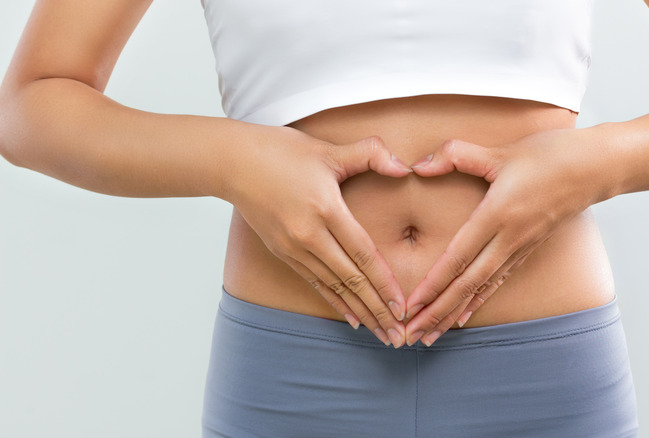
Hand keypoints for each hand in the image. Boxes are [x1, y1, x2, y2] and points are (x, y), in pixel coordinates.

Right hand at [226, 126, 411, 347]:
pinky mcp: (283, 253)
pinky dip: (336, 302)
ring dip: (360, 312)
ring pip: (334, 288)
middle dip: (378, 310)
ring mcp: (293, 248)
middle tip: (399, 337)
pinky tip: (352, 319)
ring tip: (382, 334)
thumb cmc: (281, 151)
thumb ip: (371, 153)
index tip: (403, 307)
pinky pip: (315, 283)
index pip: (362, 254)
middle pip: (351, 280)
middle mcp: (309, 236)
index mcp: (325, 209)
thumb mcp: (328, 149)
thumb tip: (405, 166)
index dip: (385, 283)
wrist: (231, 163)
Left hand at [404, 128, 613, 345]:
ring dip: (454, 313)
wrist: (599, 166)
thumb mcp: (501, 151)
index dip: (433, 284)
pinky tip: (464, 315)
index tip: (412, 306)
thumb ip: (456, 155)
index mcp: (498, 215)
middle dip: (437, 312)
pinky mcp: (529, 248)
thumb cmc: (552, 154)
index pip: (459, 258)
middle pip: (467, 284)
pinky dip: (479, 300)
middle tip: (412, 335)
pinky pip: (499, 281)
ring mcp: (521, 247)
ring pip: (481, 288)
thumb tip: (418, 165)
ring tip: (431, 335)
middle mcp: (509, 239)